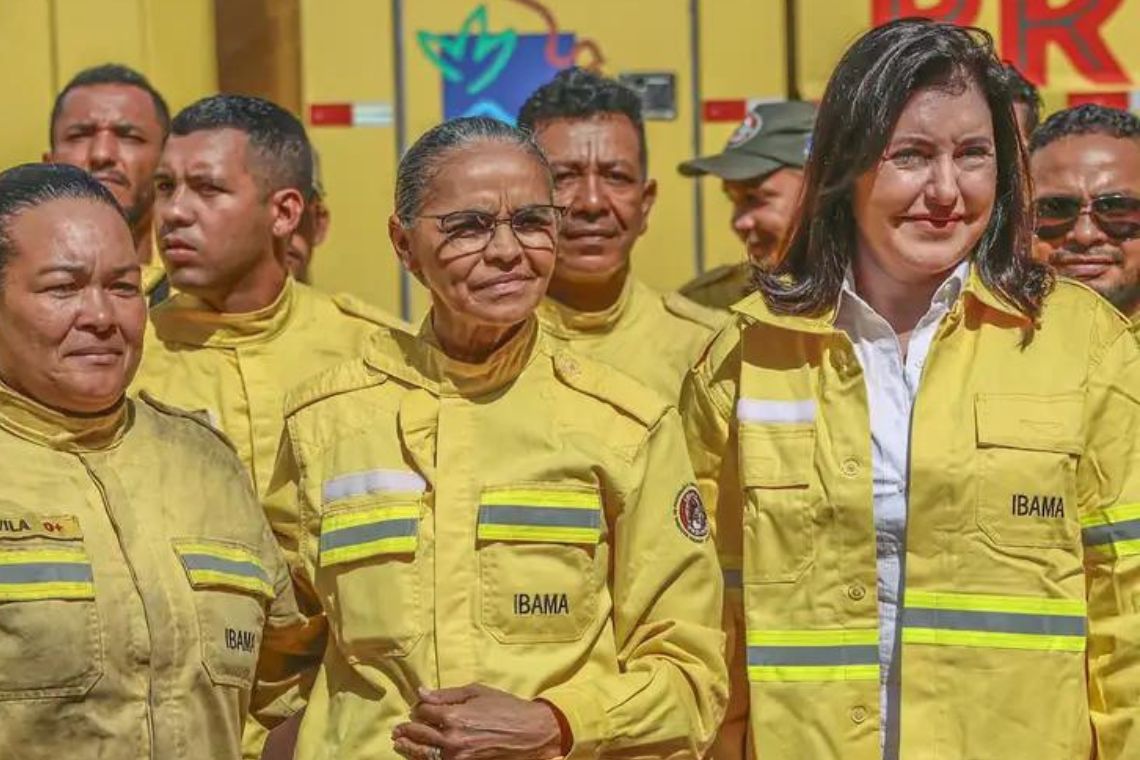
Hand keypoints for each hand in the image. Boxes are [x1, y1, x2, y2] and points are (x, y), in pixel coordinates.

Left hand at [391, 683, 565, 759]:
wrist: (530, 732)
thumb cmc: (506, 707)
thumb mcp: (477, 691)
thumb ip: (447, 694)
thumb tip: (421, 693)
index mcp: (454, 715)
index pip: (423, 712)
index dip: (418, 708)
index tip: (418, 707)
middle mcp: (451, 738)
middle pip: (419, 734)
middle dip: (407, 730)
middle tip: (397, 730)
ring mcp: (457, 756)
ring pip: (424, 754)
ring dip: (409, 749)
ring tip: (399, 744)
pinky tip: (419, 757)